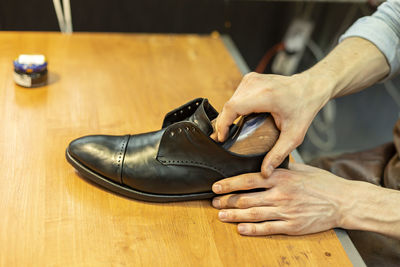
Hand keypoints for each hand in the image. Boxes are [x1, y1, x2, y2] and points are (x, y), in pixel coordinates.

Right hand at [211, 72, 330, 176]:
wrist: (310, 86)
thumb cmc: (304, 108)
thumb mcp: (294, 135)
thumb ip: (278, 154)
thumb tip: (265, 172)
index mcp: (265, 95)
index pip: (233, 108)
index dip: (223, 124)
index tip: (223, 139)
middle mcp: (255, 84)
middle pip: (229, 105)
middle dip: (223, 124)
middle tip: (224, 140)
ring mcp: (251, 79)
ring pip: (230, 101)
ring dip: (228, 116)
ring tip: (230, 133)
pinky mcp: (250, 78)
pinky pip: (235, 96)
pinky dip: (234, 109)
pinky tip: (238, 120)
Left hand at [211, 163, 351, 235]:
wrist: (344, 202)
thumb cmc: (323, 183)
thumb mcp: (301, 169)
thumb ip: (282, 166)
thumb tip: (266, 161)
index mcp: (281, 178)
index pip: (248, 179)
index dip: (230, 183)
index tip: (216, 186)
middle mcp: (280, 194)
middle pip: (247, 198)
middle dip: (227, 200)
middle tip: (214, 201)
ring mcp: (286, 211)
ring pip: (253, 214)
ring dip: (234, 215)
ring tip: (221, 215)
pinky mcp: (292, 226)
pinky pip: (268, 228)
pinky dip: (252, 229)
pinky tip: (241, 228)